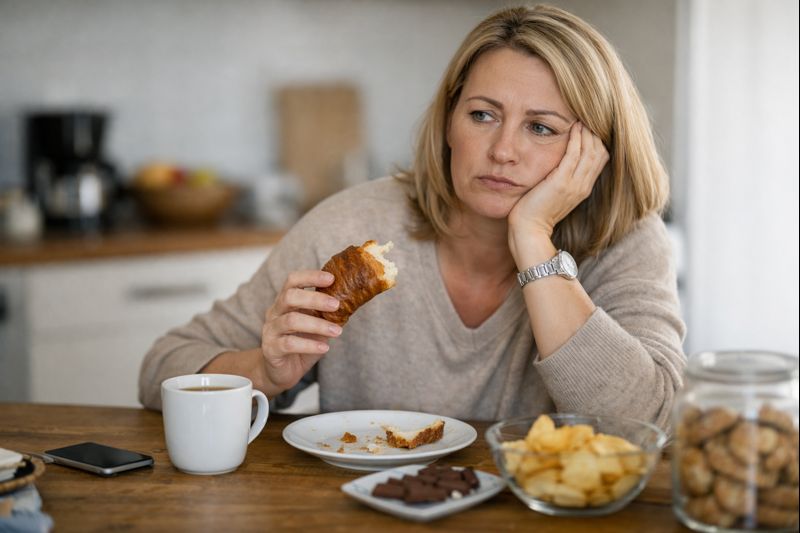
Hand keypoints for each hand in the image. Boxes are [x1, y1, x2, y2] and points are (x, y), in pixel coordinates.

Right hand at [260, 270, 341, 390]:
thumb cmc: (301, 344)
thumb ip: (326, 314)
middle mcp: (275, 312)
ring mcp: (270, 330)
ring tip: (337, 331)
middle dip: (315, 299)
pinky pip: (289, 344)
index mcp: (285, 302)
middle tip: (336, 304)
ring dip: (318, 324)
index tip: (331, 278)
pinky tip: (324, 348)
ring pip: (291, 321)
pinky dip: (309, 345)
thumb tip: (351, 301)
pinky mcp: (271, 349)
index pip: (293, 281)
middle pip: (289, 297)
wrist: (282, 371)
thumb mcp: (316, 325)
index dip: (311, 276)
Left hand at [509, 122, 608, 243]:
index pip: (601, 159)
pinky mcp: (561, 182)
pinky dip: (575, 139)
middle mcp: (583, 185)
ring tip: (581, 118)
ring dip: (587, 132)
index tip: (590, 126)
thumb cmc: (536, 211)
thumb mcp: (555, 193)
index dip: (598, 141)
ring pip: (591, 151)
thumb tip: (560, 164)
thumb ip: (563, 179)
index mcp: (583, 188)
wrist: (529, 229)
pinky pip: (574, 154)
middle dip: (595, 133)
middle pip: (600, 152)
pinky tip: (572, 127)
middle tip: (587, 117)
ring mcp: (574, 184)